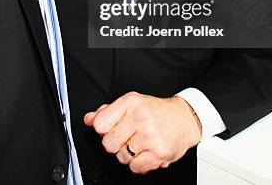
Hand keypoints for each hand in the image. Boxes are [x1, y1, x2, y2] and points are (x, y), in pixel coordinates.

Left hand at [83, 92, 201, 174]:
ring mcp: (150, 136)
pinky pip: (135, 167)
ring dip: (127, 154)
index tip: (110, 128)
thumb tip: (88, 119)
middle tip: (126, 137)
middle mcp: (140, 118)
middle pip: (108, 143)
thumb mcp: (130, 103)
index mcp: (130, 103)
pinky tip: (146, 152)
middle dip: (115, 143)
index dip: (103, 130)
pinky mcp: (159, 152)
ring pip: (121, 156)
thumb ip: (107, 112)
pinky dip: (139, 163)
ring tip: (139, 143)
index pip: (100, 124)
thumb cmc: (156, 111)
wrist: (184, 119)